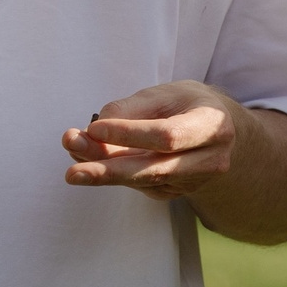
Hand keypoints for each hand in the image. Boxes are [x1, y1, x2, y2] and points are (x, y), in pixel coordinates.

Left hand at [67, 81, 247, 198]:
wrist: (215, 131)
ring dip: (103, 173)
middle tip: (72, 172)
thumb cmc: (188, 104)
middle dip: (109, 171)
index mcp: (213, 127)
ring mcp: (193, 182)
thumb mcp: (167, 93)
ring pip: (142, 181)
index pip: (168, 136)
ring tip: (71, 164)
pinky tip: (91, 161)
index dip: (129, 134)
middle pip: (153, 170)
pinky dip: (112, 173)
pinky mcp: (175, 193)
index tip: (94, 127)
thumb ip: (132, 107)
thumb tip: (95, 130)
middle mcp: (210, 160)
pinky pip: (138, 185)